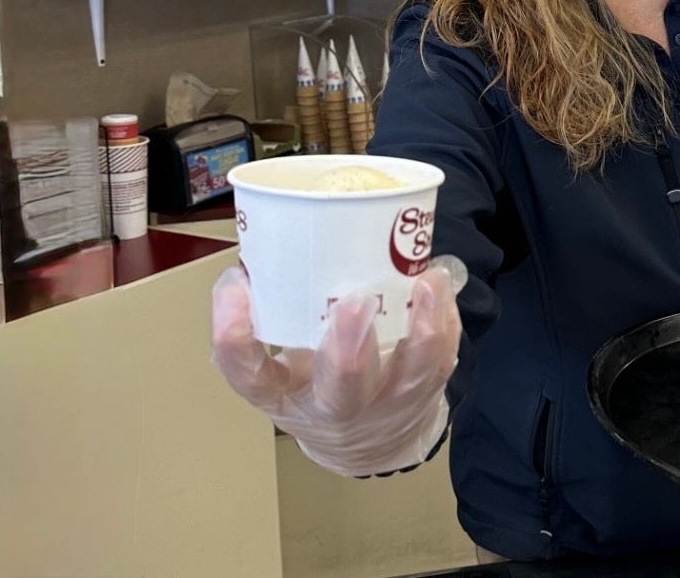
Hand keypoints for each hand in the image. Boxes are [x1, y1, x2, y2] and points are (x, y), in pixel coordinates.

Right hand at [211, 262, 461, 476]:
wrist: (363, 445)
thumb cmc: (314, 384)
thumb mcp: (281, 362)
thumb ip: (276, 310)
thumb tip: (272, 234)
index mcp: (283, 395)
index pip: (248, 374)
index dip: (234, 334)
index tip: (235, 283)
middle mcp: (334, 407)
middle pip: (341, 389)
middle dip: (348, 348)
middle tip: (354, 301)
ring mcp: (385, 404)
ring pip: (409, 375)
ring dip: (421, 330)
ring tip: (426, 282)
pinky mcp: (424, 393)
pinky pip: (442, 360)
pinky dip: (445, 321)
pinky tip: (440, 287)